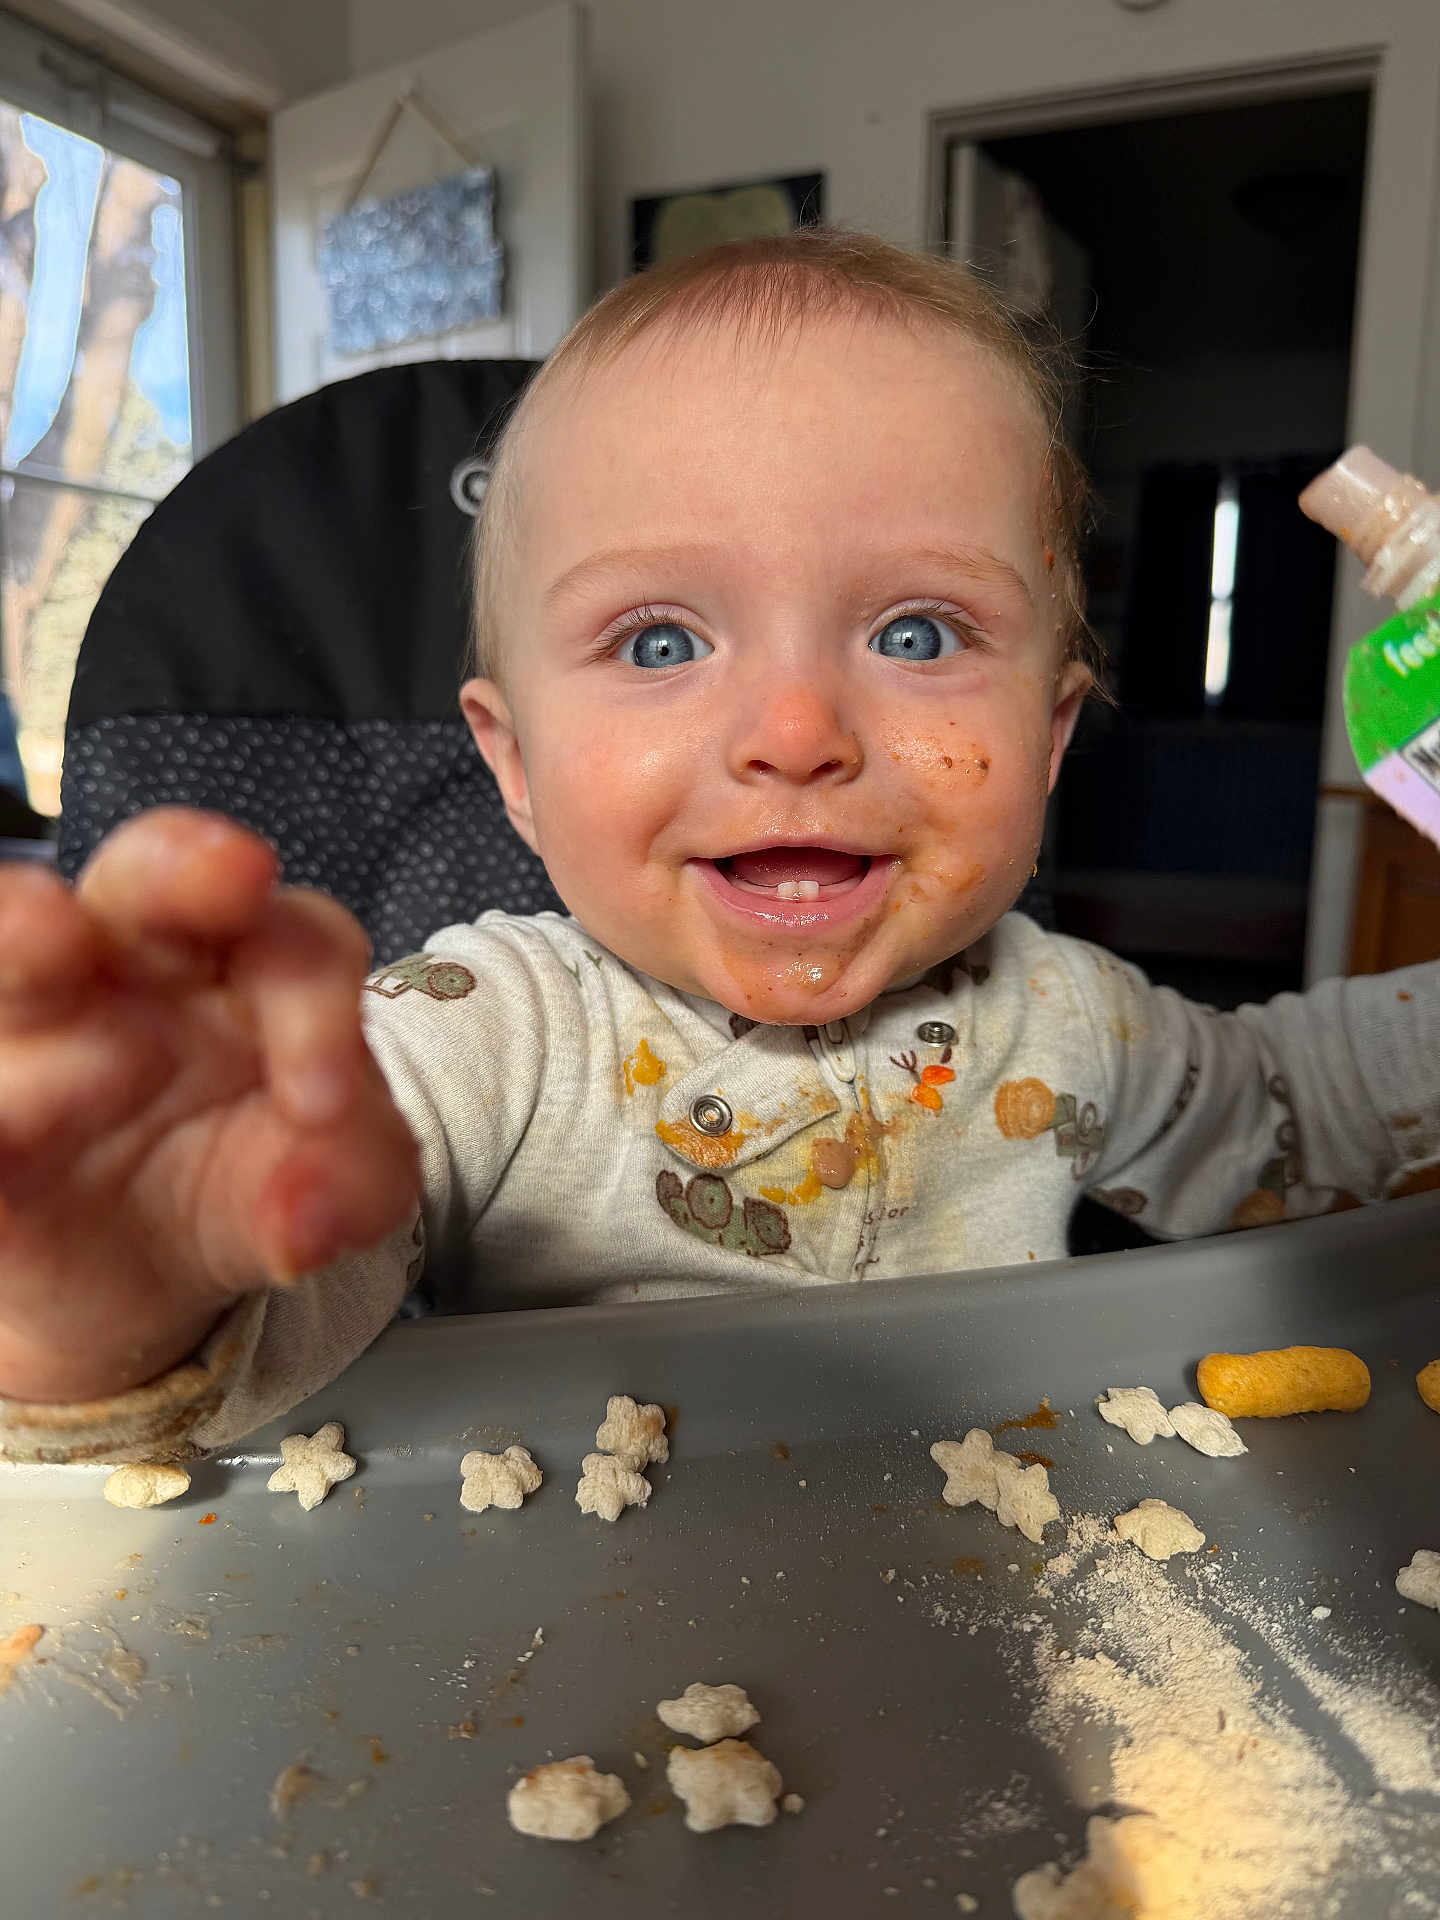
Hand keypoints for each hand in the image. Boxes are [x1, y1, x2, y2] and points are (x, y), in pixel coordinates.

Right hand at [0, 810, 418, 1402]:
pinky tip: (8, 1123)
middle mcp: (134, 961)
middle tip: (226, 875)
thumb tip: (311, 1216)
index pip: (295, 935)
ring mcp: (36, 1019)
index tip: (321, 1107)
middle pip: (149, 872)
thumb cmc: (256, 1194)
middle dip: (179, 866)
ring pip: (20, 942)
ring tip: (50, 942)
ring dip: (28, 932)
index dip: (313, 996)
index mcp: (250, 965)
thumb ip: (356, 1180)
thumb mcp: (340, 1193)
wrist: (150, 1289)